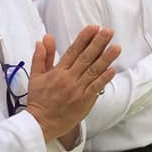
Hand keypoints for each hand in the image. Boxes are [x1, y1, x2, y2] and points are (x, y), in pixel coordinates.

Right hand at [26, 26, 119, 142]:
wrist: (40, 123)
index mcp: (58, 71)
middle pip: (86, 58)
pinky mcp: (83, 101)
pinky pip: (95, 88)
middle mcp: (68, 78)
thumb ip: (41, 57)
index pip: (73, 51)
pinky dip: (104, 79)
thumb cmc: (39, 100)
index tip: (93, 28)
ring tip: (116, 47)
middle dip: (98, 43)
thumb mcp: (35, 76)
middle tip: (108, 31)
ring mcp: (77, 90)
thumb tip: (44, 39)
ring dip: (106, 58)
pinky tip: (112, 70)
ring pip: (93, 71)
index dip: (84, 38)